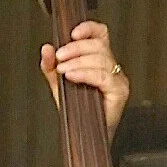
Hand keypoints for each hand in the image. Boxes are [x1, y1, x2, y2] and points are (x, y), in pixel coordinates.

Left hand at [41, 22, 129, 136]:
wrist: (87, 138)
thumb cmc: (79, 114)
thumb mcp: (60, 86)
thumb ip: (51, 67)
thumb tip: (46, 49)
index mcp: (100, 61)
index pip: (101, 34)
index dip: (89, 28)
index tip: (72, 33)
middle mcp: (111, 68)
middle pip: (98, 44)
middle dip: (75, 48)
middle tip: (59, 57)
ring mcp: (118, 79)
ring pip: (100, 58)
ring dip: (78, 61)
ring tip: (63, 70)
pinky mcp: (120, 91)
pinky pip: (103, 76)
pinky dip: (85, 73)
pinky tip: (72, 76)